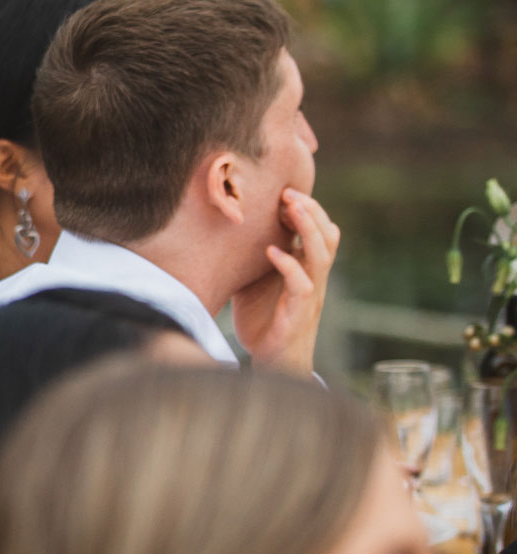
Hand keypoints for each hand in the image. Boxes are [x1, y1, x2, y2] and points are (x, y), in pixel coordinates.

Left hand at [231, 189, 340, 375]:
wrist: (271, 362)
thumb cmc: (264, 320)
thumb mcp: (257, 281)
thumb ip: (252, 257)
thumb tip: (225, 228)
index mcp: (307, 269)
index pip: (320, 231)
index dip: (309, 210)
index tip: (286, 190)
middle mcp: (313, 279)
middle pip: (328, 236)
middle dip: (311, 211)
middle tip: (289, 192)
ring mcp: (308, 296)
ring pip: (321, 255)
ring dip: (307, 229)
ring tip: (289, 209)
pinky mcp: (297, 314)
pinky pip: (301, 285)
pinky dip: (288, 266)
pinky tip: (271, 252)